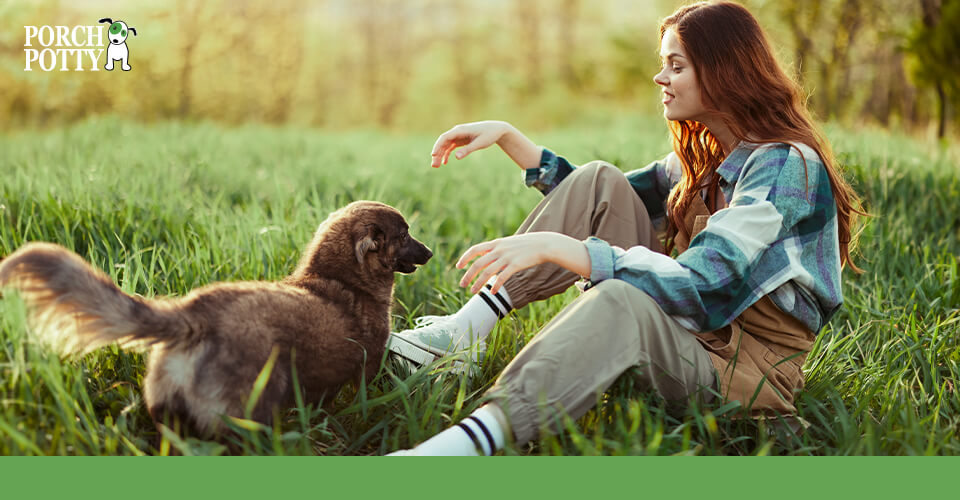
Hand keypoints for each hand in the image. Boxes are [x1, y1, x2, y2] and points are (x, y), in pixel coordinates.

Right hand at [430, 121, 510, 167]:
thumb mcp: (479, 143)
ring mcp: (458, 136)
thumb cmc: (489, 134)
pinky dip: (447, 154)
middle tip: (433, 166)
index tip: (433, 155)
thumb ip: (467, 150)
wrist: (496, 129)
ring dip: (440, 155)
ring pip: (445, 146)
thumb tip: (456, 157)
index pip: (445, 137)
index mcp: (460, 130)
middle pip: (443, 142)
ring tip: (436, 166)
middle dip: (437, 153)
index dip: (438, 146)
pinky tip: (444, 163)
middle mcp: (457, 132)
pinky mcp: (461, 140)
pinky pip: (451, 147)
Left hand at [456, 232, 590, 294]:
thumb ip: (497, 250)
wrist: (545, 244)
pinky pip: (502, 277)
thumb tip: (487, 258)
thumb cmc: (527, 245)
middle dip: (468, 275)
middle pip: (478, 263)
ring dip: (478, 283)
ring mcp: (507, 257)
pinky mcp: (516, 264)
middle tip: (462, 285)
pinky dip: (496, 285)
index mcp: (496, 243)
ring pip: (487, 272)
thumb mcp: (509, 244)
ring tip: (473, 292)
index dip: (465, 257)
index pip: (475, 249)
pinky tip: (493, 292)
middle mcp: (499, 249)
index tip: (458, 266)